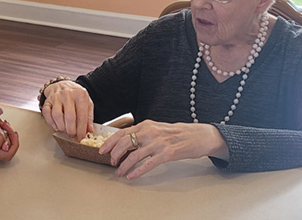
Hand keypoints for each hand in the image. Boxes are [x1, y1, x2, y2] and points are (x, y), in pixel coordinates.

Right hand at [40, 80, 93, 140]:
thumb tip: (90, 130)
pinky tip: (56, 126)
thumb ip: (89, 117)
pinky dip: (51, 122)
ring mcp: (56, 97)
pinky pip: (47, 113)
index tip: (81, 137)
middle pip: (69, 117)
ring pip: (57, 115)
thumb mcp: (87, 102)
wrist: (63, 84)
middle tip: (73, 135)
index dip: (81, 129)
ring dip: (61, 127)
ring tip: (65, 130)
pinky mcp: (48, 100)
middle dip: (71, 130)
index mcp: (80, 95)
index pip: (81, 115)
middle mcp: (68, 94)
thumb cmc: (76, 95)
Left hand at [98, 120, 227, 178]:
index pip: (122, 133)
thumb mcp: (157, 128)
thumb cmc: (178, 133)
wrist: (199, 135)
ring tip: (120, 172)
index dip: (110, 143)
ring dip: (124, 166)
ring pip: (134, 155)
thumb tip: (126, 142)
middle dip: (114, 155)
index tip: (102, 150)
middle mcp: (150, 132)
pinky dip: (137, 170)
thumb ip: (143, 133)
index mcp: (146, 125)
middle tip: (112, 163)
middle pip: (124, 143)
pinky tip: (132, 176)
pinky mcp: (167, 153)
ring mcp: (158, 143)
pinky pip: (148, 164)